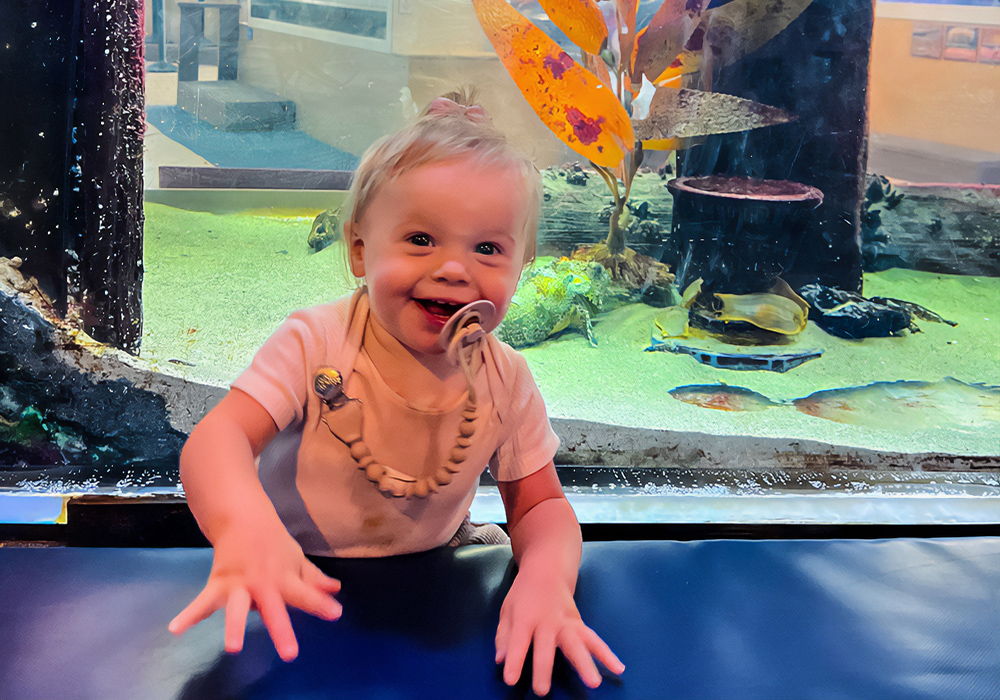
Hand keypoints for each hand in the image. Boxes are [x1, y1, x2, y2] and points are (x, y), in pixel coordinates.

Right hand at [168, 522, 341, 660]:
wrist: (242, 517)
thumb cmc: (273, 543)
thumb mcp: (296, 558)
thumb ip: (313, 578)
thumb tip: (336, 590)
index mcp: (285, 578)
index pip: (306, 593)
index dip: (320, 603)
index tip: (336, 613)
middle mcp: (263, 584)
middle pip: (274, 608)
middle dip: (281, 630)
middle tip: (290, 654)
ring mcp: (239, 584)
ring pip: (237, 607)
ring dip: (234, 626)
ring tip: (233, 648)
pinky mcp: (218, 584)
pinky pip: (203, 602)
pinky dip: (189, 615)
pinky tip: (176, 629)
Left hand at [495, 568, 623, 695]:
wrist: (547, 571)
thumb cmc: (524, 595)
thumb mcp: (507, 610)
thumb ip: (504, 636)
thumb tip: (501, 659)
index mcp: (525, 618)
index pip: (518, 642)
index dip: (514, 661)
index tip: (511, 680)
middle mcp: (547, 621)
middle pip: (546, 647)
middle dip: (544, 669)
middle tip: (542, 690)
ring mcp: (566, 622)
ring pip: (576, 643)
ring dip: (585, 663)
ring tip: (594, 682)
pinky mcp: (579, 625)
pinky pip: (594, 640)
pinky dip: (607, 654)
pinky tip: (618, 668)